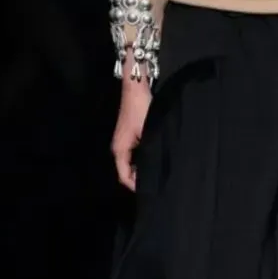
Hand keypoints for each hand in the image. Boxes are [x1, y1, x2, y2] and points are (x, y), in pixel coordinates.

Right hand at [111, 76, 152, 190]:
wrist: (136, 88)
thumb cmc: (141, 110)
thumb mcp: (147, 133)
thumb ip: (148, 153)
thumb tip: (153, 170)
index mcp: (120, 150)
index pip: (124, 176)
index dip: (136, 186)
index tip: (151, 190)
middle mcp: (119, 147)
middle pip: (127, 171)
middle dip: (139, 178)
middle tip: (157, 183)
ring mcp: (124, 141)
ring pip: (131, 162)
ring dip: (141, 168)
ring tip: (158, 172)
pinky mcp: (130, 135)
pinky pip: (135, 154)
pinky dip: (142, 159)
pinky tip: (155, 158)